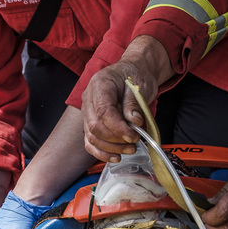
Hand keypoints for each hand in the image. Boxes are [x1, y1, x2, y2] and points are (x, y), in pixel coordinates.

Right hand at [81, 37, 171, 162]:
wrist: (133, 70)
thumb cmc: (136, 75)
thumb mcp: (140, 85)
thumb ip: (134, 103)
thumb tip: (134, 122)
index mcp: (100, 84)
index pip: (103, 112)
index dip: (118, 128)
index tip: (134, 136)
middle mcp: (89, 98)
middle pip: (95, 127)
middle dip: (116, 140)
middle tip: (134, 143)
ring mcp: (87, 111)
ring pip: (91, 137)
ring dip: (111, 148)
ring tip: (130, 149)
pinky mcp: (90, 122)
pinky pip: (90, 141)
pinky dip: (101, 152)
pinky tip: (115, 157)